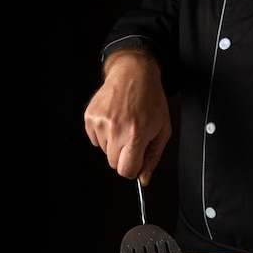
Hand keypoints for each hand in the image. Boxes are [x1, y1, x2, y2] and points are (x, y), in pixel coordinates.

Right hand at [83, 50, 171, 185]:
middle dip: (123, 155)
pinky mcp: (90, 117)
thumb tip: (143, 178)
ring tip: (124, 123)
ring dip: (113, 143)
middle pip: (113, 163)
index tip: (136, 160)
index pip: (125, 170)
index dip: (132, 168)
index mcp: (135, 134)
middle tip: (132, 137)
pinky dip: (103, 134)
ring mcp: (100, 122)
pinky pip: (94, 139)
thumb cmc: (151, 100)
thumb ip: (152, 157)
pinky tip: (114, 119)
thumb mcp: (162, 130)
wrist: (133, 74)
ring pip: (103, 151)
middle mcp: (115, 129)